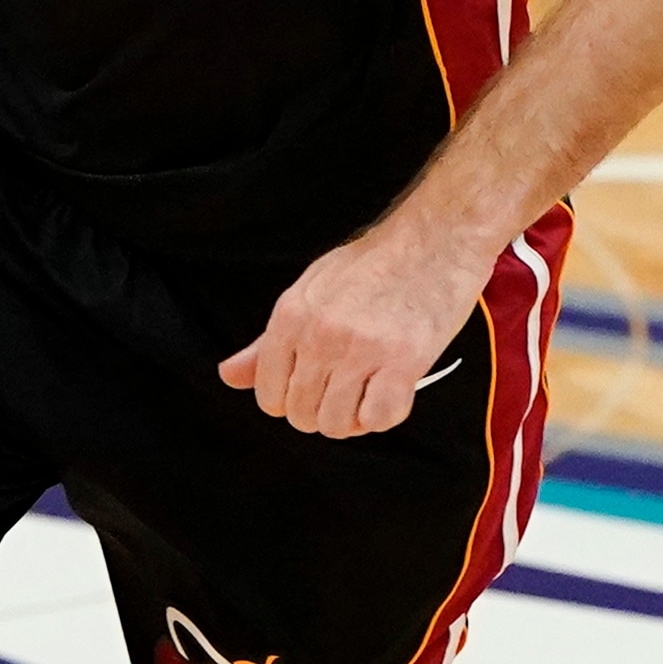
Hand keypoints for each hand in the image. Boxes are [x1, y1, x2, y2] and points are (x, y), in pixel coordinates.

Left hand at [218, 228, 483, 439]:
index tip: (315, 389)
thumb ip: (268, 341)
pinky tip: (393, 392)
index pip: (268, 395)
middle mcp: (319, 336)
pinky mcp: (403, 361)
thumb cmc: (373, 264)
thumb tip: (228, 376)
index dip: (291, 402)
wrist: (434, 239)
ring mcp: (360, 349)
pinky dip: (385, 415)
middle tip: (349, 389)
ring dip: (354, 419)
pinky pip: (379, 418)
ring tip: (370, 392)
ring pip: (336, 424)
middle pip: (301, 415)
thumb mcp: (309, 291)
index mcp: (290, 317)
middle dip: (323, 413)